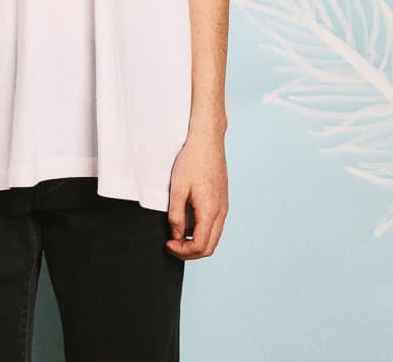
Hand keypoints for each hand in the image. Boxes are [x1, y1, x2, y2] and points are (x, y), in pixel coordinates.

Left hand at [165, 130, 228, 259]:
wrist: (207, 140)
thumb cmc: (192, 160)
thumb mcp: (178, 189)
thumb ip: (176, 216)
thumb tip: (176, 235)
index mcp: (210, 211)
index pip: (199, 246)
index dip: (182, 251)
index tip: (168, 243)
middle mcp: (221, 212)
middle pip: (209, 247)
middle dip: (190, 252)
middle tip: (172, 244)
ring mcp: (224, 207)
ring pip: (214, 238)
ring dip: (196, 243)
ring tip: (178, 235)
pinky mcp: (222, 200)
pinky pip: (215, 226)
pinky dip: (202, 232)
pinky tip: (189, 223)